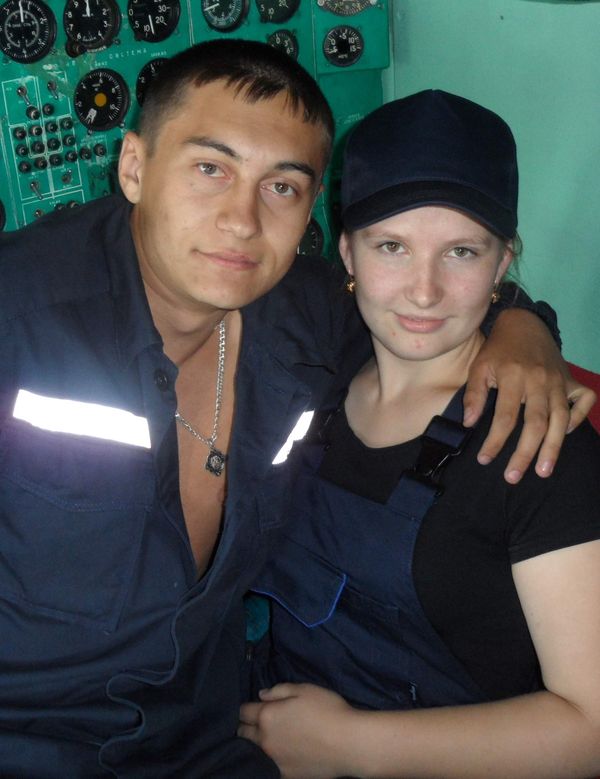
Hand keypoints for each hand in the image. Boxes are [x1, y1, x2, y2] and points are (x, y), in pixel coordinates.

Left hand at [239, 683, 357, 778]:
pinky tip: (276, 755)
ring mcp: (274, 760)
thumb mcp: (304, 689)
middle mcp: (265, 740)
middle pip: (243, 733)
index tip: (250, 707)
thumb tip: (261, 695)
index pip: (243, 711)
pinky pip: (267, 767)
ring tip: (262, 739)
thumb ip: (279, 690)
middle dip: (245, 726)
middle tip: (253, 722)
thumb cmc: (328, 710)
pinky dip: (267, 760)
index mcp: (267, 715)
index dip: (246, 708)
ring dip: (253, 744)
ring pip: (252, 752)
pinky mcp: (285, 775)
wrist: (348, 743)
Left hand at [464, 309, 596, 483]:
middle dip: (525, 453)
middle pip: (536, 423)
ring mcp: (559, 380)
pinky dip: (578, 417)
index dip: (495, 441)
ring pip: (561, 418)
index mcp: (514, 376)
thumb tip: (469, 424)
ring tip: (544, 471)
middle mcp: (539, 380)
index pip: (505, 417)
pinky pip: (583, 400)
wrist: (523, 324)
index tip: (485, 460)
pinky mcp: (571, 379)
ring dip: (553, 447)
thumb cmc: (497, 350)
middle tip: (513, 477)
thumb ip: (473, 394)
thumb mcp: (478, 367)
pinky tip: (565, 433)